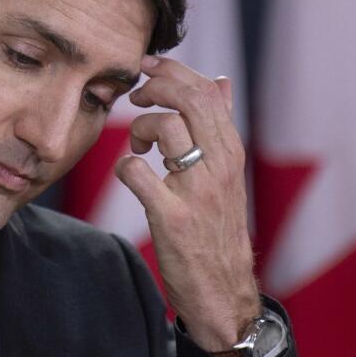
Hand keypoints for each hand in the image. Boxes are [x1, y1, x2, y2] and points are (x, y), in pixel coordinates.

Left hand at [113, 55, 260, 351]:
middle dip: (154, 86)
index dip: (172, 70)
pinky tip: (130, 175)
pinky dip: (124, 167)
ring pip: (165, 127)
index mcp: (231, 151)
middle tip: (136, 97)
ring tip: (138, 147)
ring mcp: (197, 191)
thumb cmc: (218, 226)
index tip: (147, 67)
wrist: (222, 289)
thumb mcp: (227, 173)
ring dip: (139, 128)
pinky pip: (136, 174)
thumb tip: (221, 80)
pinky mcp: (172, 218)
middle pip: (188, 99)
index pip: (206, 91)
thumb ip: (220, 126)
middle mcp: (220, 166)